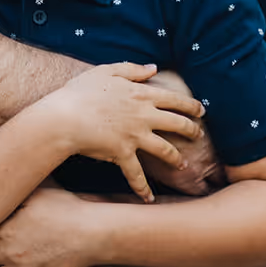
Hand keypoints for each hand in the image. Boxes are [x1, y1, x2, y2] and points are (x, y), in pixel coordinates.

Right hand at [37, 62, 203, 202]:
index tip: (201, 110)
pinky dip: (142, 188)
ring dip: (176, 159)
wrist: (64, 117)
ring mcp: (135, 136)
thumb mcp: (106, 71)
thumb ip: (132, 69)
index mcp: (141, 95)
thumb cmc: (81, 91)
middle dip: (192, 130)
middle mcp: (143, 116)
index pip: (174, 99)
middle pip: (177, 124)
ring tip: (184, 165)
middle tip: (199, 136)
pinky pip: (136, 174)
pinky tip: (149, 198)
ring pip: (165, 150)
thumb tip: (153, 68)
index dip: (190, 105)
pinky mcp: (122, 154)